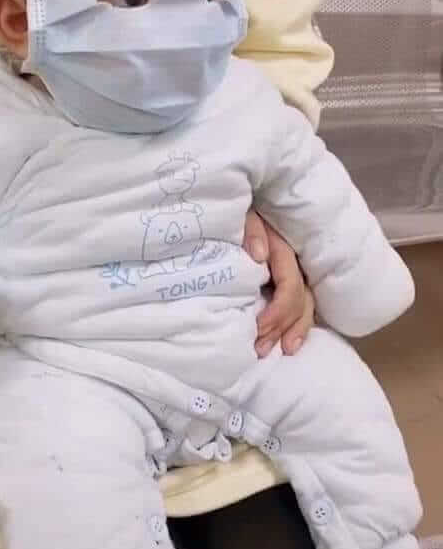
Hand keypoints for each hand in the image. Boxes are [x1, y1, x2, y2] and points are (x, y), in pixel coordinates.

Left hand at [243, 212, 313, 356]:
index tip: (258, 328)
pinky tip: (290, 338)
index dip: (277, 311)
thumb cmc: (240, 207)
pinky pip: (301, 301)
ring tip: (286, 351)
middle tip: (262, 349)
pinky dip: (297, 321)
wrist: (245, 196)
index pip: (290, 286)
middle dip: (283, 328)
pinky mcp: (289, 274)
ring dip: (296, 329)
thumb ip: (250, 231)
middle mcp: (296, 261)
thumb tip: (258, 255)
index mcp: (284, 248)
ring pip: (307, 303)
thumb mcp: (242, 213)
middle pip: (300, 300)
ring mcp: (296, 268)